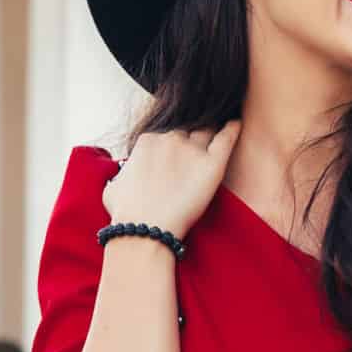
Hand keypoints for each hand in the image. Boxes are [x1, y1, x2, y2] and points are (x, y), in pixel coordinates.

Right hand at [105, 121, 239, 240]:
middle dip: (193, 135)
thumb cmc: (127, 213)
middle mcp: (169, 139)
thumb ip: (123, 174)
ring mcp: (191, 150)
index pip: (167, 134)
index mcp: (147, 140)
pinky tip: (237, 121)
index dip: (174, 144)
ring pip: (207, 129)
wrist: (145, 229)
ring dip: (213, 128)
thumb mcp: (114, 185)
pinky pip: (226, 138)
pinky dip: (232, 128)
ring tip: (222, 126)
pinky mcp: (212, 164)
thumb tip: (123, 178)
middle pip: (188, 129)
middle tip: (201, 142)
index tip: (179, 153)